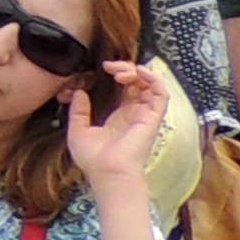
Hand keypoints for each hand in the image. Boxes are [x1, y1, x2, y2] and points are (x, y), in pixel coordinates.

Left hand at [67, 60, 170, 184]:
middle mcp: (134, 113)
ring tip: (120, 73)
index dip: (118, 73)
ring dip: (138, 72)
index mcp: (119, 116)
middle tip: (110, 67)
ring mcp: (145, 115)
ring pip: (151, 85)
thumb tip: (79, 93)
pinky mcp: (153, 117)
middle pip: (139, 83)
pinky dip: (153, 79)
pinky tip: (138, 73)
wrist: (107, 172)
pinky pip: (161, 94)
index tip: (103, 68)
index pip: (126, 88)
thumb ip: (79, 111)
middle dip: (126, 68)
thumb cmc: (94, 159)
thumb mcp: (79, 130)